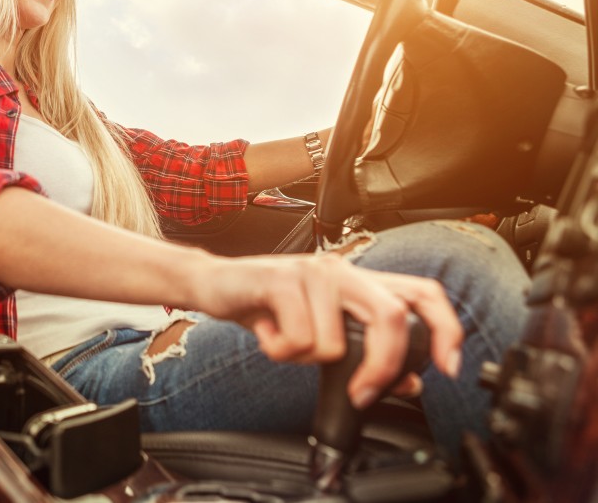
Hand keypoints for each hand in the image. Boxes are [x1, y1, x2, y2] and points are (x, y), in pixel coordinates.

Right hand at [195, 252, 462, 408]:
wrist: (216, 284)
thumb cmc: (268, 307)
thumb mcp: (321, 331)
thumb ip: (365, 350)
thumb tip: (409, 381)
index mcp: (360, 281)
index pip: (423, 293)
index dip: (446, 329)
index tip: (447, 367)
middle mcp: (343, 270)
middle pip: (392, 317)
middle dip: (381, 366)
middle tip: (361, 393)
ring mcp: (313, 272)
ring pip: (334, 342)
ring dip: (304, 358)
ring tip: (284, 340)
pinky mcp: (282, 279)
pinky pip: (298, 339)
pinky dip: (280, 351)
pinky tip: (268, 334)